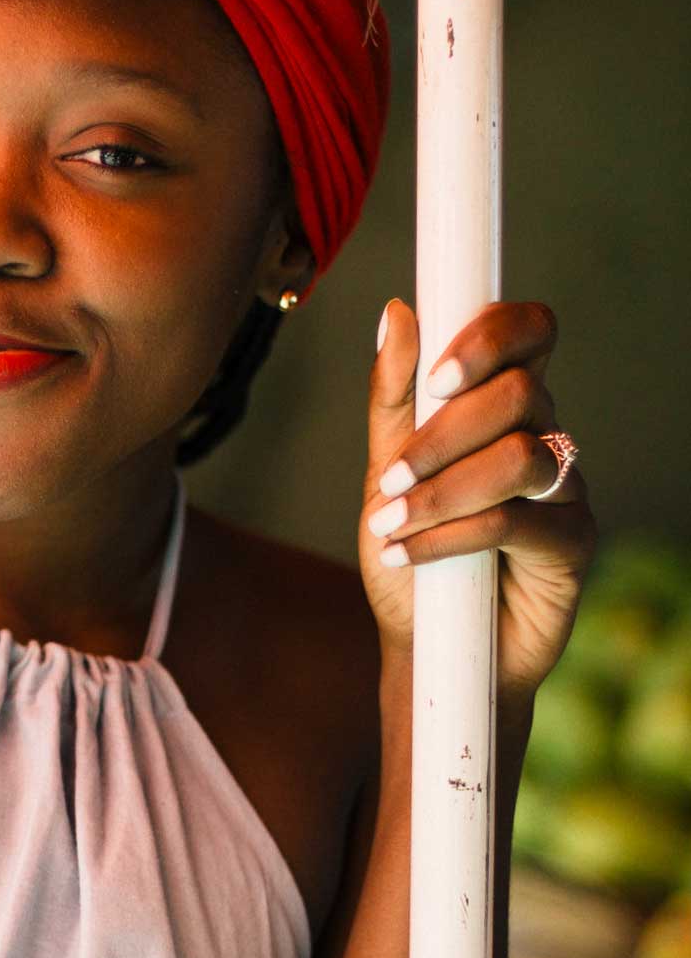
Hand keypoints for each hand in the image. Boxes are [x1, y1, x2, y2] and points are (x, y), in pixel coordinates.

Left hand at [361, 297, 596, 710]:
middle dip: (444, 434)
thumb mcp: (386, 471)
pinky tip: (407, 554)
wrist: (424, 645)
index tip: (435, 378)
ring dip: (443, 489)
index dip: (491, 337)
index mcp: (503, 406)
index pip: (528, 332)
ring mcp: (566, 489)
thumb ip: (394, 398)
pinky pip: (516, 522)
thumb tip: (396, 311)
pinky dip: (450, 535)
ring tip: (389, 523)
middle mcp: (545, 436)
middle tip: (391, 476)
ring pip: (522, 457)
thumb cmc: (410, 552)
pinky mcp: (572, 544)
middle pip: (522, 392)